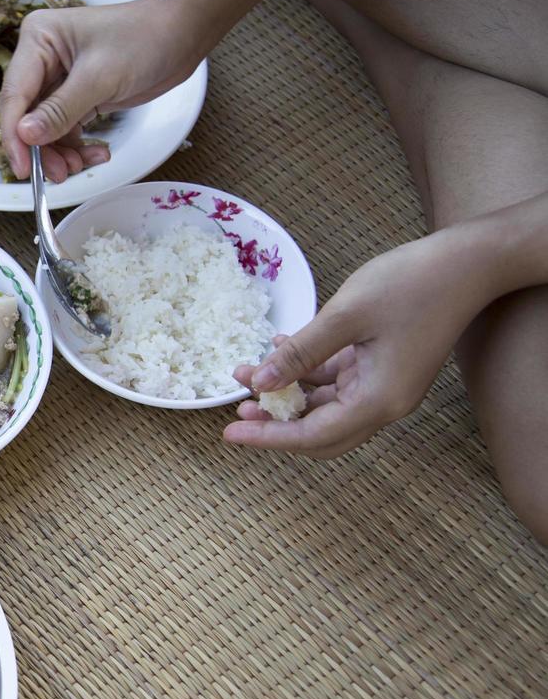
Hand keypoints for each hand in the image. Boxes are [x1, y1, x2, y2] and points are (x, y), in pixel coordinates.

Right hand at [0, 0, 205, 181]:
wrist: (182, 34)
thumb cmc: (145, 39)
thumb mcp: (100, 77)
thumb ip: (60, 110)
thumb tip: (25, 136)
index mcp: (38, 39)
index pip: (14, 95)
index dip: (15, 135)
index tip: (24, 168)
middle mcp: (42, 59)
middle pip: (27, 116)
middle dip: (43, 148)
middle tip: (59, 173)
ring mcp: (59, 78)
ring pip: (45, 128)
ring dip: (60, 152)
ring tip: (81, 165)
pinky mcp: (77, 95)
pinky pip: (65, 129)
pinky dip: (77, 146)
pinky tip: (97, 153)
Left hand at [224, 236, 481, 458]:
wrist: (468, 262)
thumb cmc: (412, 284)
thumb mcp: (345, 316)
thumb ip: (300, 353)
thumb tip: (260, 383)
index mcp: (379, 400)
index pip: (313, 435)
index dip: (268, 437)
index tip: (229, 433)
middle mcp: (384, 402)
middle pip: (320, 431)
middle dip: (276, 423)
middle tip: (237, 409)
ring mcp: (386, 384)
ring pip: (326, 405)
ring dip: (287, 392)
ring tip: (247, 374)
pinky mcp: (385, 366)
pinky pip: (337, 380)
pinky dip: (307, 371)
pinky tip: (279, 348)